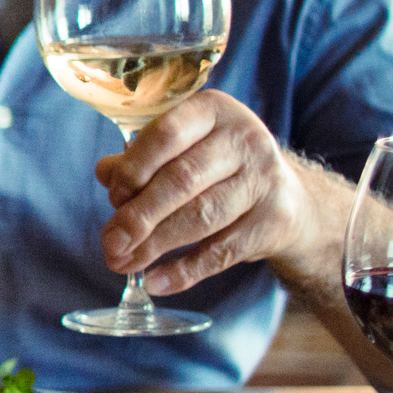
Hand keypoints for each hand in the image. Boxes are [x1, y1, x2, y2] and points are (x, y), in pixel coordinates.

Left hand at [95, 92, 321, 294]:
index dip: (133, 169)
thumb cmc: (216, 167)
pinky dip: (184, 271)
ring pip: (200, 217)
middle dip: (138, 216)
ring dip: (155, 245)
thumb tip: (105, 172)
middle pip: (181, 180)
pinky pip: (221, 252)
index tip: (114, 197)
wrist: (288, 197)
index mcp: (213, 111)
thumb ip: (141, 157)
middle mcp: (244, 140)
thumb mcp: (182, 149)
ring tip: (123, 262)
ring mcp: (264, 180)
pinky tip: (155, 281)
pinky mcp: (274, 221)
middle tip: (110, 244)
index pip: (166, 134)